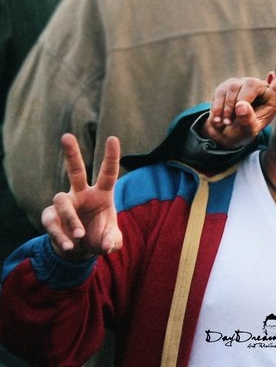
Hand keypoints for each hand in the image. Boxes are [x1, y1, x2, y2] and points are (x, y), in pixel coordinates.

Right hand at [42, 134, 121, 260]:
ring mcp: (65, 204)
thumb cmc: (99, 237)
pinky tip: (69, 246)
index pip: (108, 174)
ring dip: (71, 218)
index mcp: (101, 194)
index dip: (111, 157)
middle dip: (71, 154)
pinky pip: (52, 223)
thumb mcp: (111, 240)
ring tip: (79, 235)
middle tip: (66, 136)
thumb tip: (108, 245)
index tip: (112, 138)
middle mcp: (82, 194)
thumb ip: (114, 241)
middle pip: (75, 171)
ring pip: (62, 201)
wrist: (80, 250)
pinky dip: (61, 236)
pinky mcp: (51, 216)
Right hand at [203, 46, 275, 147]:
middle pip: (251, 84)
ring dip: (227, 109)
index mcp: (273, 97)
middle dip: (240, 103)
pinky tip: (218, 119)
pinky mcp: (226, 85)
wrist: (225, 133)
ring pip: (233, 88)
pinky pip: (220, 92)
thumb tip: (241, 105)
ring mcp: (242, 84)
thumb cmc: (243, 131)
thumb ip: (247, 121)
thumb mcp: (248, 132)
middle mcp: (259, 86)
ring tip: (226, 122)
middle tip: (232, 121)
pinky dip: (217, 108)